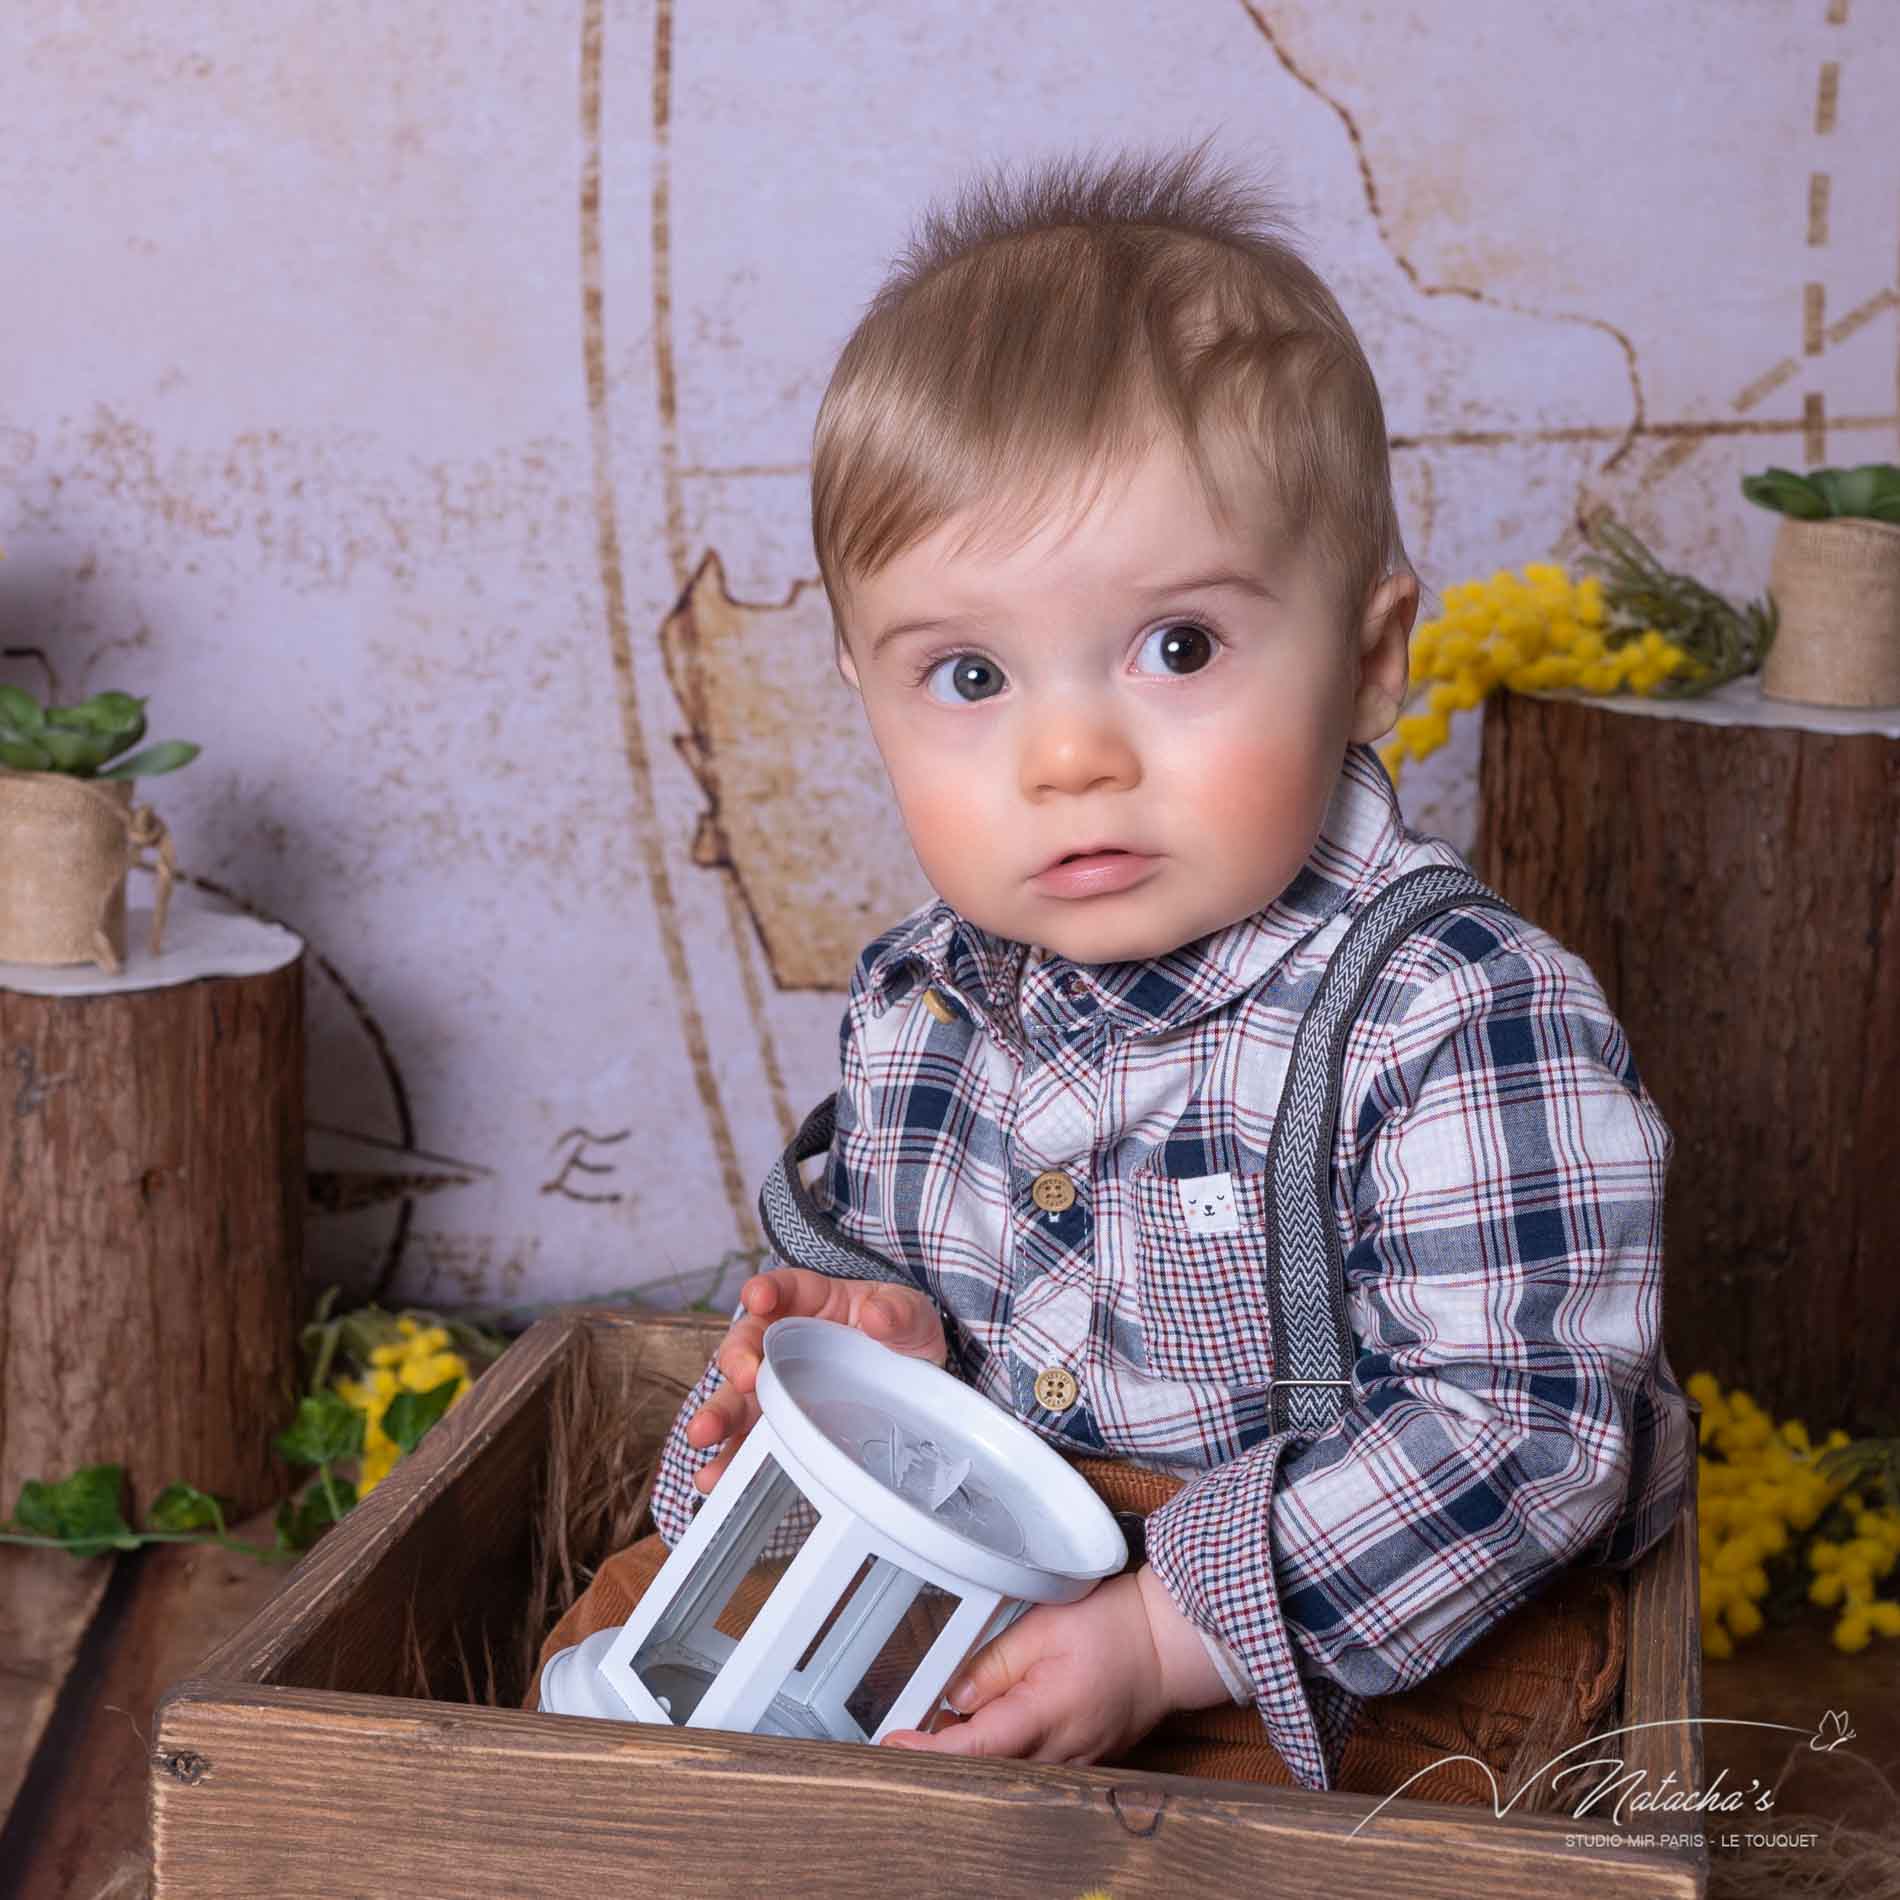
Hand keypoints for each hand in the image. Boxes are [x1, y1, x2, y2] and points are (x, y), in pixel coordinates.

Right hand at [686, 1267, 946, 1493]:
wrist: (915, 1382)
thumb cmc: (902, 1336)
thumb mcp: (910, 1317)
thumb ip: (897, 1313)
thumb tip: (876, 1316)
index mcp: (813, 1302)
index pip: (784, 1288)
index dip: (767, 1290)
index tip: (758, 1298)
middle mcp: (783, 1342)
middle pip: (747, 1344)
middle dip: (736, 1360)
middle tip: (740, 1380)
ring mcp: (776, 1387)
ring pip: (736, 1396)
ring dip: (718, 1416)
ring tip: (703, 1437)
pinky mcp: (777, 1426)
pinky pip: (746, 1442)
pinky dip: (729, 1460)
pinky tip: (714, 1479)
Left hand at [878, 1566, 1229, 1765]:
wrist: (1168, 1645)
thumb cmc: (1115, 1627)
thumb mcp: (1046, 1625)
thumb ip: (996, 1662)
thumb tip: (955, 1695)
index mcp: (1049, 1712)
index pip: (978, 1745)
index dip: (931, 1749)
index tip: (895, 1743)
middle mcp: (1061, 1750)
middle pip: (988, 1770)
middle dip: (944, 1755)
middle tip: (908, 1731)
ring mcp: (1073, 1762)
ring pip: (1008, 1773)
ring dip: (973, 1755)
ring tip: (942, 1724)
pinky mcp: (1079, 1761)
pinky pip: (1031, 1768)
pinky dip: (1003, 1754)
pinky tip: (987, 1728)